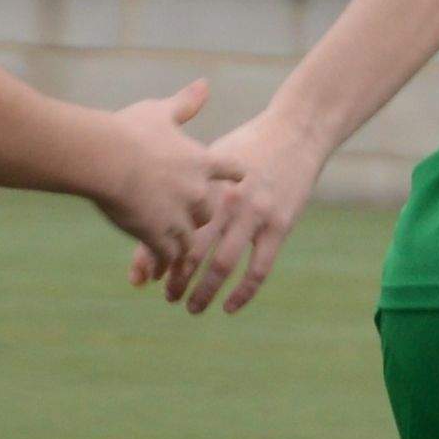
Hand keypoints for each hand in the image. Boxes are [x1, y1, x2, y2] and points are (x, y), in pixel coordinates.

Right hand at [85, 78, 218, 273]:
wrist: (105, 158)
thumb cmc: (128, 130)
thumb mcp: (160, 111)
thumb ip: (185, 103)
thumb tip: (204, 84)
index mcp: (201, 160)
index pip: (232, 171)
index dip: (234, 178)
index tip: (238, 184)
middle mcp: (197, 191)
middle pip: (211, 212)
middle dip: (202, 218)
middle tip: (194, 226)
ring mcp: (179, 217)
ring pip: (190, 239)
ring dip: (182, 248)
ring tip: (176, 261)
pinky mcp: (158, 236)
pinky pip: (167, 257)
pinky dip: (162, 265)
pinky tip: (155, 274)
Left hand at [146, 112, 333, 315]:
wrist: (296, 131)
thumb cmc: (246, 146)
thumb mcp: (212, 159)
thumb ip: (188, 188)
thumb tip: (154, 217)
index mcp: (204, 183)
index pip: (171, 227)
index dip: (154, 256)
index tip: (143, 278)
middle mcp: (226, 200)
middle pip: (193, 249)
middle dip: (176, 278)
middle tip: (166, 296)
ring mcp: (255, 214)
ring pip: (223, 265)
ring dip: (204, 291)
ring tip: (192, 307)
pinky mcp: (280, 226)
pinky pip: (258, 269)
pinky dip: (242, 293)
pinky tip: (228, 307)